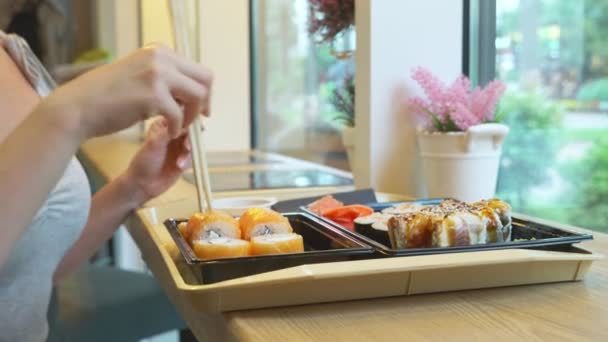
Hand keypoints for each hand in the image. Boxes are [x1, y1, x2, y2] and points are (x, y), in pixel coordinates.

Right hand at [36, 44, 211, 139]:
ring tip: (180, 127)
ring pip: (198, 96)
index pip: (197, 68)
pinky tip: (167, 132)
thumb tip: (189, 91)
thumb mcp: (139, 76)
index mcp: (159, 51)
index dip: (202, 90)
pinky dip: (177, 128)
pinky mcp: (154, 96)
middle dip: (205, 101)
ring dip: (193, 116)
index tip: (200, 107)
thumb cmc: (106, 97)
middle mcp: (161, 57)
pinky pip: (180, 115)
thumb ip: (163, 78)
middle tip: (199, 119)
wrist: (78, 107)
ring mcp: (158, 74)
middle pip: (204, 78)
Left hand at [122, 118, 192, 204]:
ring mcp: (179, 146)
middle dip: (191, 138)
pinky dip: (188, 160)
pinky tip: (179, 166)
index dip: (189, 120)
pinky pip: (194, 155)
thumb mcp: (154, 143)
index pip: (181, 116)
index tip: (190, 129)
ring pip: (195, 142)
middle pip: (191, 128)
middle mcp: (173, 133)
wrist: (143, 185)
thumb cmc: (143, 162)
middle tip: (187, 147)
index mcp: (163, 125)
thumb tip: (185, 121)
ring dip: (189, 151)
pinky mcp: (185, 158)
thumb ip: (169, 131)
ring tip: (180, 161)